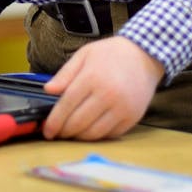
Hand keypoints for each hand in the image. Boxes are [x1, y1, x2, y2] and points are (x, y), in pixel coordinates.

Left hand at [41, 36, 163, 140]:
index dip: (54, 121)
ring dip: (79, 137)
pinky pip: (110, 135)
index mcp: (92, 77)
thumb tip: (48, 90)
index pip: (67, 105)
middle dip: (64, 131)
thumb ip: (65, 73)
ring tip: (72, 132)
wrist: (145, 55)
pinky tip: (91, 129)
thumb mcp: (84, 55)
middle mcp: (108, 94)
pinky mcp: (133, 117)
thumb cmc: (111, 54)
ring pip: (93, 133)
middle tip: (57, 133)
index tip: (47, 130)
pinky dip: (97, 136)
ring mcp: (122, 108)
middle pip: (78, 122)